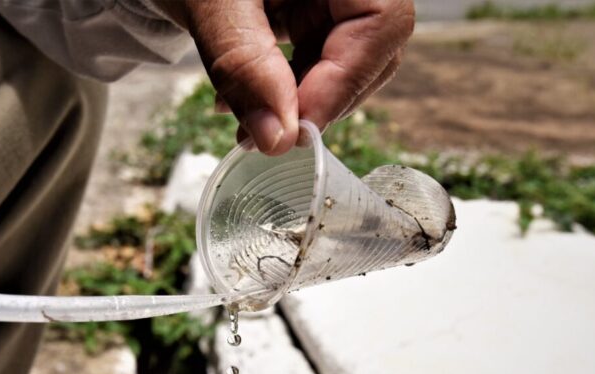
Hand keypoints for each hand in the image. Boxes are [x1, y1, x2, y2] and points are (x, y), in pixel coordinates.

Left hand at [160, 0, 414, 154]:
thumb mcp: (213, 5)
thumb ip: (245, 64)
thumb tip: (278, 139)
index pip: (381, 21)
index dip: (346, 81)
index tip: (300, 128)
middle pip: (372, 48)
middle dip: (320, 100)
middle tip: (271, 135)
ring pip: (345, 61)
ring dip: (297, 102)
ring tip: (245, 126)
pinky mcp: (310, 8)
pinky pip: (315, 57)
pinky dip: (282, 88)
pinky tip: (242, 102)